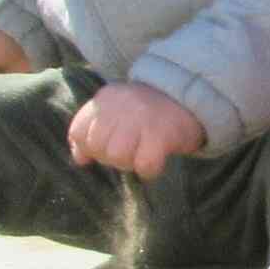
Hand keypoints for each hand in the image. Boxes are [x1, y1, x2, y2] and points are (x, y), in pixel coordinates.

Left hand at [67, 82, 205, 177]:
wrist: (191, 98)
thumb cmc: (150, 112)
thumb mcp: (116, 112)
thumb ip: (94, 130)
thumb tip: (79, 159)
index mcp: (105, 100)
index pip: (78, 132)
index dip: (89, 148)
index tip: (106, 147)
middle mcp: (120, 105)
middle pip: (98, 147)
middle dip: (110, 157)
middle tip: (129, 152)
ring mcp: (141, 118)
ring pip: (118, 156)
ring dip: (129, 164)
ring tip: (141, 155)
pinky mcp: (161, 133)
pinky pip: (145, 165)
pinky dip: (149, 170)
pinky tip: (156, 162)